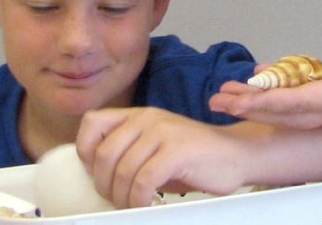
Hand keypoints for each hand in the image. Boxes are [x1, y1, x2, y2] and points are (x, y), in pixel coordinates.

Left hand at [76, 107, 247, 208]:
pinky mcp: (176, 150)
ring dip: (122, 197)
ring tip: (133, 206)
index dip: (85, 151)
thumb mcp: (156, 147)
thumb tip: (98, 175)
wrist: (236, 154)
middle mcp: (148, 118)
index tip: (96, 173)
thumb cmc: (193, 158)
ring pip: (122, 170)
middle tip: (117, 200)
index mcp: (139, 115)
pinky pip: (143, 180)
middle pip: (104, 154)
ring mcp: (163, 132)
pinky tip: (147, 205)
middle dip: (105, 185)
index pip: (92, 123)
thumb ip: (130, 152)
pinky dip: (139, 200)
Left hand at [210, 32, 321, 138]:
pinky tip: (273, 85)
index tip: (234, 97)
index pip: (297, 102)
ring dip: (262, 104)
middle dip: (250, 106)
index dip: (263, 100)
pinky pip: (306, 104)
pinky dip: (283, 98)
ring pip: (293, 110)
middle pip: (286, 111)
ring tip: (233, 96)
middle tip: (217, 100)